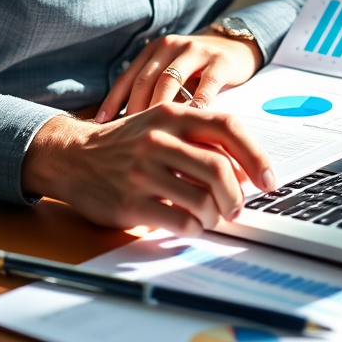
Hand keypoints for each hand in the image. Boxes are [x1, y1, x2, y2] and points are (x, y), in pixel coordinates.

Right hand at [21, 102, 275, 235]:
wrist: (73, 157)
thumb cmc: (126, 143)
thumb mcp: (161, 125)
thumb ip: (199, 139)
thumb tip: (245, 170)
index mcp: (172, 113)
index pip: (227, 127)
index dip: (255, 154)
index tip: (268, 179)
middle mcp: (159, 138)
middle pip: (220, 169)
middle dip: (236, 195)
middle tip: (236, 207)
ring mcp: (143, 170)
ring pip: (203, 199)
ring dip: (215, 215)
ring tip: (209, 217)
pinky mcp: (132, 202)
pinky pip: (181, 221)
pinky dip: (195, 228)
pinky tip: (189, 224)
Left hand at [95, 31, 262, 122]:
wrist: (235, 48)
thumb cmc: (197, 71)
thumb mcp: (172, 74)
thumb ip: (153, 92)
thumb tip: (125, 127)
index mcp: (153, 50)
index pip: (128, 78)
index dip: (113, 101)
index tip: (100, 125)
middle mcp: (170, 46)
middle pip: (145, 80)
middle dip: (134, 109)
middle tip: (127, 137)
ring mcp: (195, 51)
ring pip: (170, 80)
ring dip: (159, 108)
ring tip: (152, 133)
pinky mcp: (219, 61)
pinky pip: (205, 85)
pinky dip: (196, 104)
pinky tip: (190, 123)